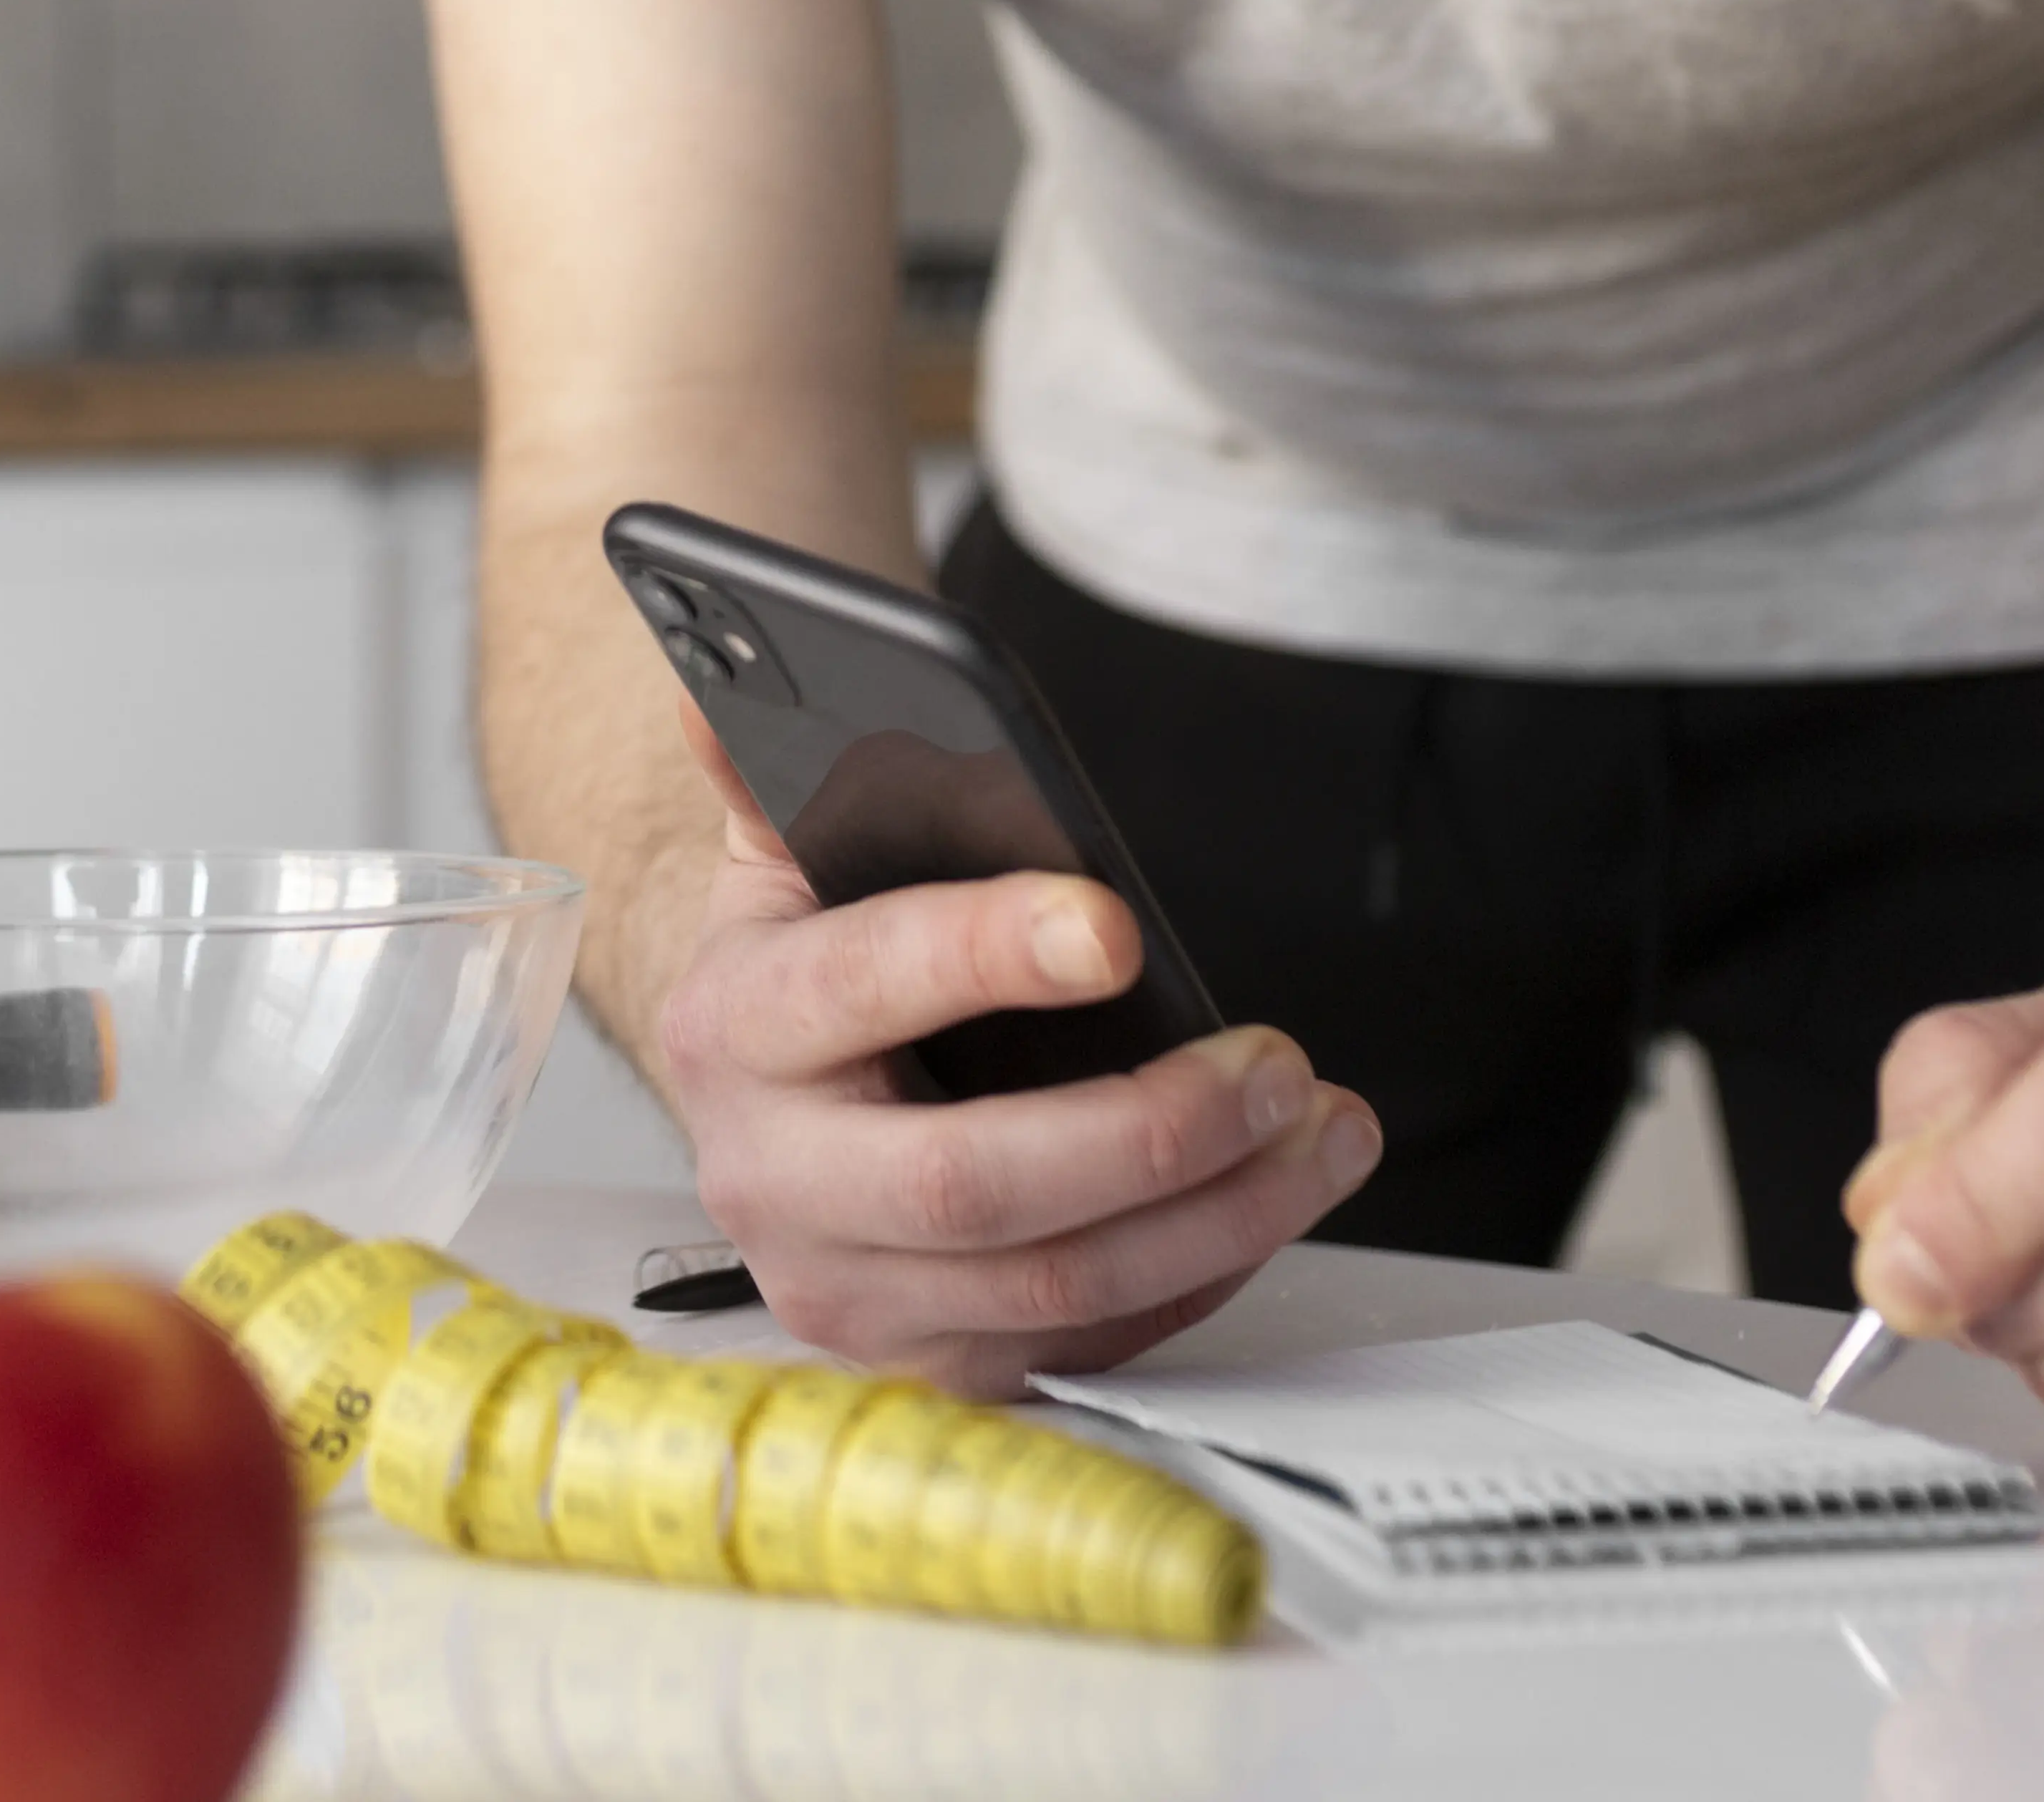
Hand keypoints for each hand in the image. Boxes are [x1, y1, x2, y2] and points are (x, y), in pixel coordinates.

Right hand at [648, 713, 1381, 1394]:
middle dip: (1147, 1132)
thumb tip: (719, 682)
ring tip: (1323, 1130)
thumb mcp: (785, 855)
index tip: (1111, 926)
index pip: (858, 983)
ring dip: (1216, 1213)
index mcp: (732, 1023)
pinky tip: (1270, 1199)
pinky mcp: (926, 1361)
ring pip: (1049, 1285)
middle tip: (1276, 1065)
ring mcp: (844, 1291)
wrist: (772, 1105)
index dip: (984, 954)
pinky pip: (1083, 1344)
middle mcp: (770, 1177)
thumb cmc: (811, 962)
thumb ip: (776, 765)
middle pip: (966, 1184)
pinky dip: (1198, 1276)